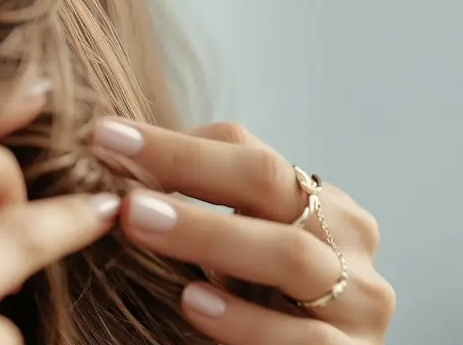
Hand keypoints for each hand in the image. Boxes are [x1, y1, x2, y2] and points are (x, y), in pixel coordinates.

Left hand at [91, 119, 395, 344]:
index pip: (242, 147)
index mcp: (314, 197)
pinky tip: (194, 303)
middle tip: (119, 174)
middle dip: (187, 170)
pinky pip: (304, 338)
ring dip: (208, 235)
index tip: (102, 138)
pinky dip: (246, 320)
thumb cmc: (255, 304)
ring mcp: (360, 297)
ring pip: (290, 254)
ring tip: (138, 223)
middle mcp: (346, 235)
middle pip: (269, 182)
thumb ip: (190, 206)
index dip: (169, 141)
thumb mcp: (226, 249)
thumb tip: (107, 156)